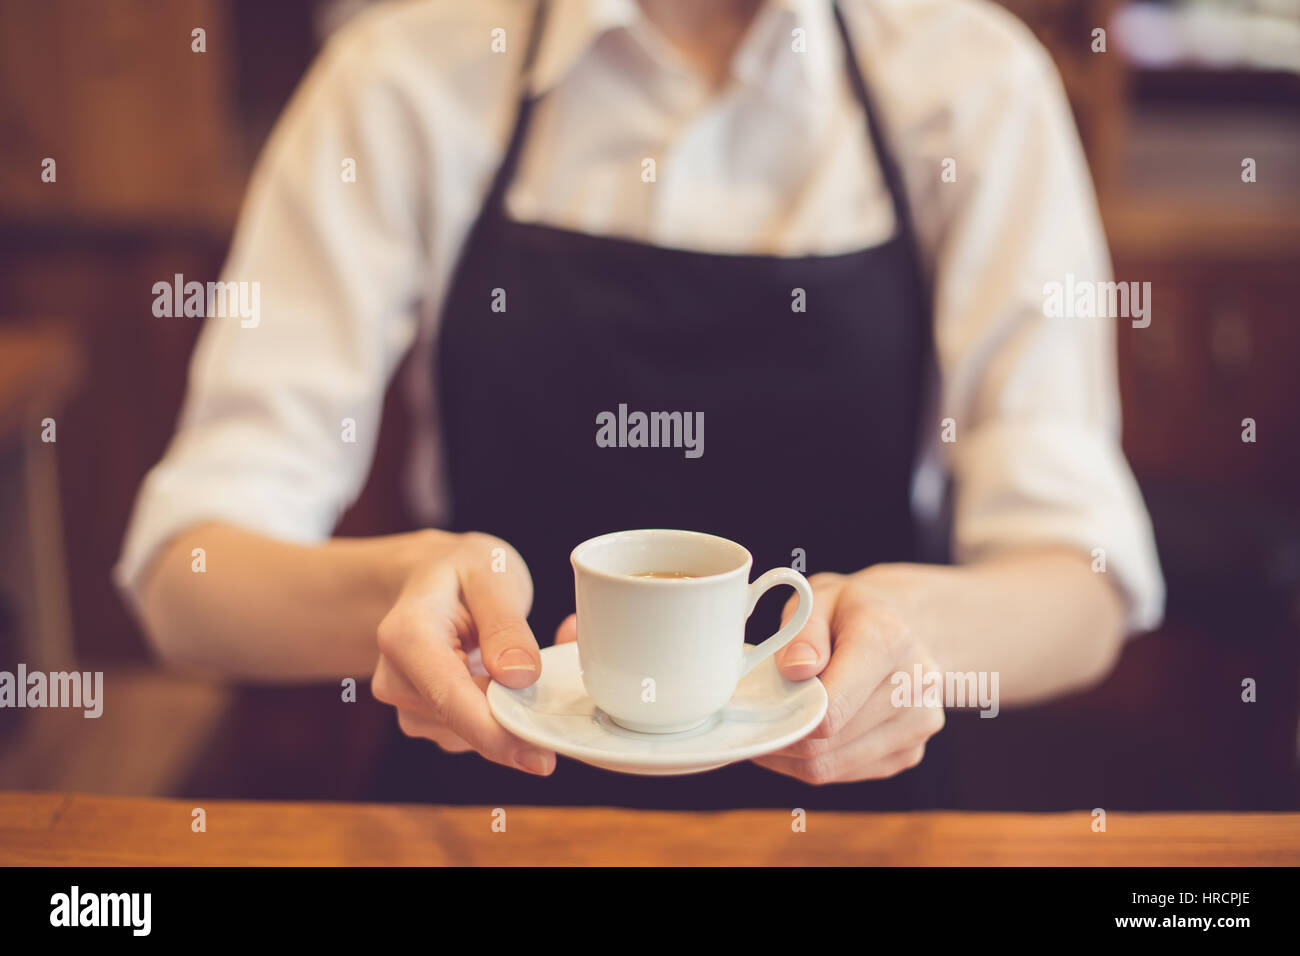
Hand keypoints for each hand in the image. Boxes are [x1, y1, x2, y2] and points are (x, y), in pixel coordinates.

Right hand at [370, 531, 555, 775]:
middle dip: (520, 710)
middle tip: (558, 663)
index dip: (497, 735)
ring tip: (522, 656)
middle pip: (466, 723)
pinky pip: (477, 731)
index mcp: (406, 636)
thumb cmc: (460, 570)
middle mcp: (396, 680)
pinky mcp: (428, 721)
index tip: (541, 759)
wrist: (427, 580)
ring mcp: (409, 706)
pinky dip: (503, 711)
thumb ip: (505, 623)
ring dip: (513, 708)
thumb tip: (520, 678)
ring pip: (476, 733)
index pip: (451, 699)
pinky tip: (506, 676)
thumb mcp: (490, 573)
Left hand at [752, 569, 945, 783]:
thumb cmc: (852, 613)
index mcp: (889, 641)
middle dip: (782, 734)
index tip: (758, 708)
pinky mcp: (910, 752)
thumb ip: (803, 632)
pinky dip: (813, 761)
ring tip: (777, 724)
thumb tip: (795, 670)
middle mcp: (914, 687)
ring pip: (829, 766)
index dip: (785, 715)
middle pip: (825, 742)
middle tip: (755, 718)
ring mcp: (917, 725)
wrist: (906, 626)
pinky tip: (806, 734)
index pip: (831, 709)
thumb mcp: (820, 597)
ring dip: (791, 754)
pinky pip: (843, 774)